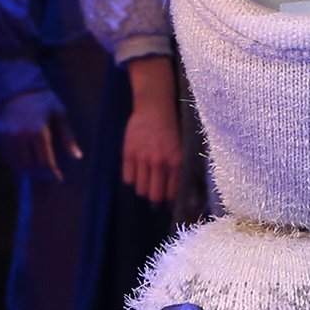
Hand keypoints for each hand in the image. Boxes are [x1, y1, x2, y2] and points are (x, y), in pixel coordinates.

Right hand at [0, 91, 79, 181]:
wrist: (16, 85)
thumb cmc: (42, 99)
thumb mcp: (59, 113)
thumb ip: (68, 136)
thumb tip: (77, 157)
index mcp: (38, 131)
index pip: (45, 162)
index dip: (52, 173)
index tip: (58, 178)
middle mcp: (21, 136)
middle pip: (30, 167)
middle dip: (41, 173)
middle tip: (49, 174)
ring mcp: (7, 137)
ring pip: (18, 164)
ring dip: (29, 169)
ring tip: (38, 169)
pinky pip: (8, 157)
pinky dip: (17, 162)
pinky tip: (25, 159)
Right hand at [121, 56, 183, 206]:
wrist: (154, 106)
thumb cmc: (171, 126)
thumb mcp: (181, 147)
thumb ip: (178, 167)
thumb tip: (176, 189)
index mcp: (176, 162)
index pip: (172, 192)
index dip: (169, 201)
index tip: (168, 202)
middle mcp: (159, 163)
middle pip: (154, 195)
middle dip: (155, 200)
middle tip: (155, 199)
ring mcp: (142, 158)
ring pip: (140, 188)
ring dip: (143, 190)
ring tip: (145, 186)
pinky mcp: (128, 153)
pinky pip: (127, 178)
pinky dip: (131, 180)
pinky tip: (136, 174)